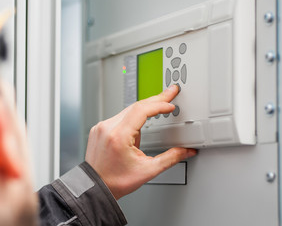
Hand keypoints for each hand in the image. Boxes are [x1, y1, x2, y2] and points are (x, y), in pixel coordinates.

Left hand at [85, 85, 197, 199]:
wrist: (95, 187)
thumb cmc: (116, 181)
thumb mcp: (147, 171)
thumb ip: (170, 159)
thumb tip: (186, 151)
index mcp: (118, 136)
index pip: (141, 110)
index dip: (159, 104)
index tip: (170, 104)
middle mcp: (107, 128)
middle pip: (135, 106)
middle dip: (155, 100)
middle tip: (170, 93)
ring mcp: (101, 127)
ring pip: (126, 110)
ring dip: (143, 110)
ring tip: (158, 112)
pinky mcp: (98, 129)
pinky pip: (118, 117)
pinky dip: (130, 118)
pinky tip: (137, 127)